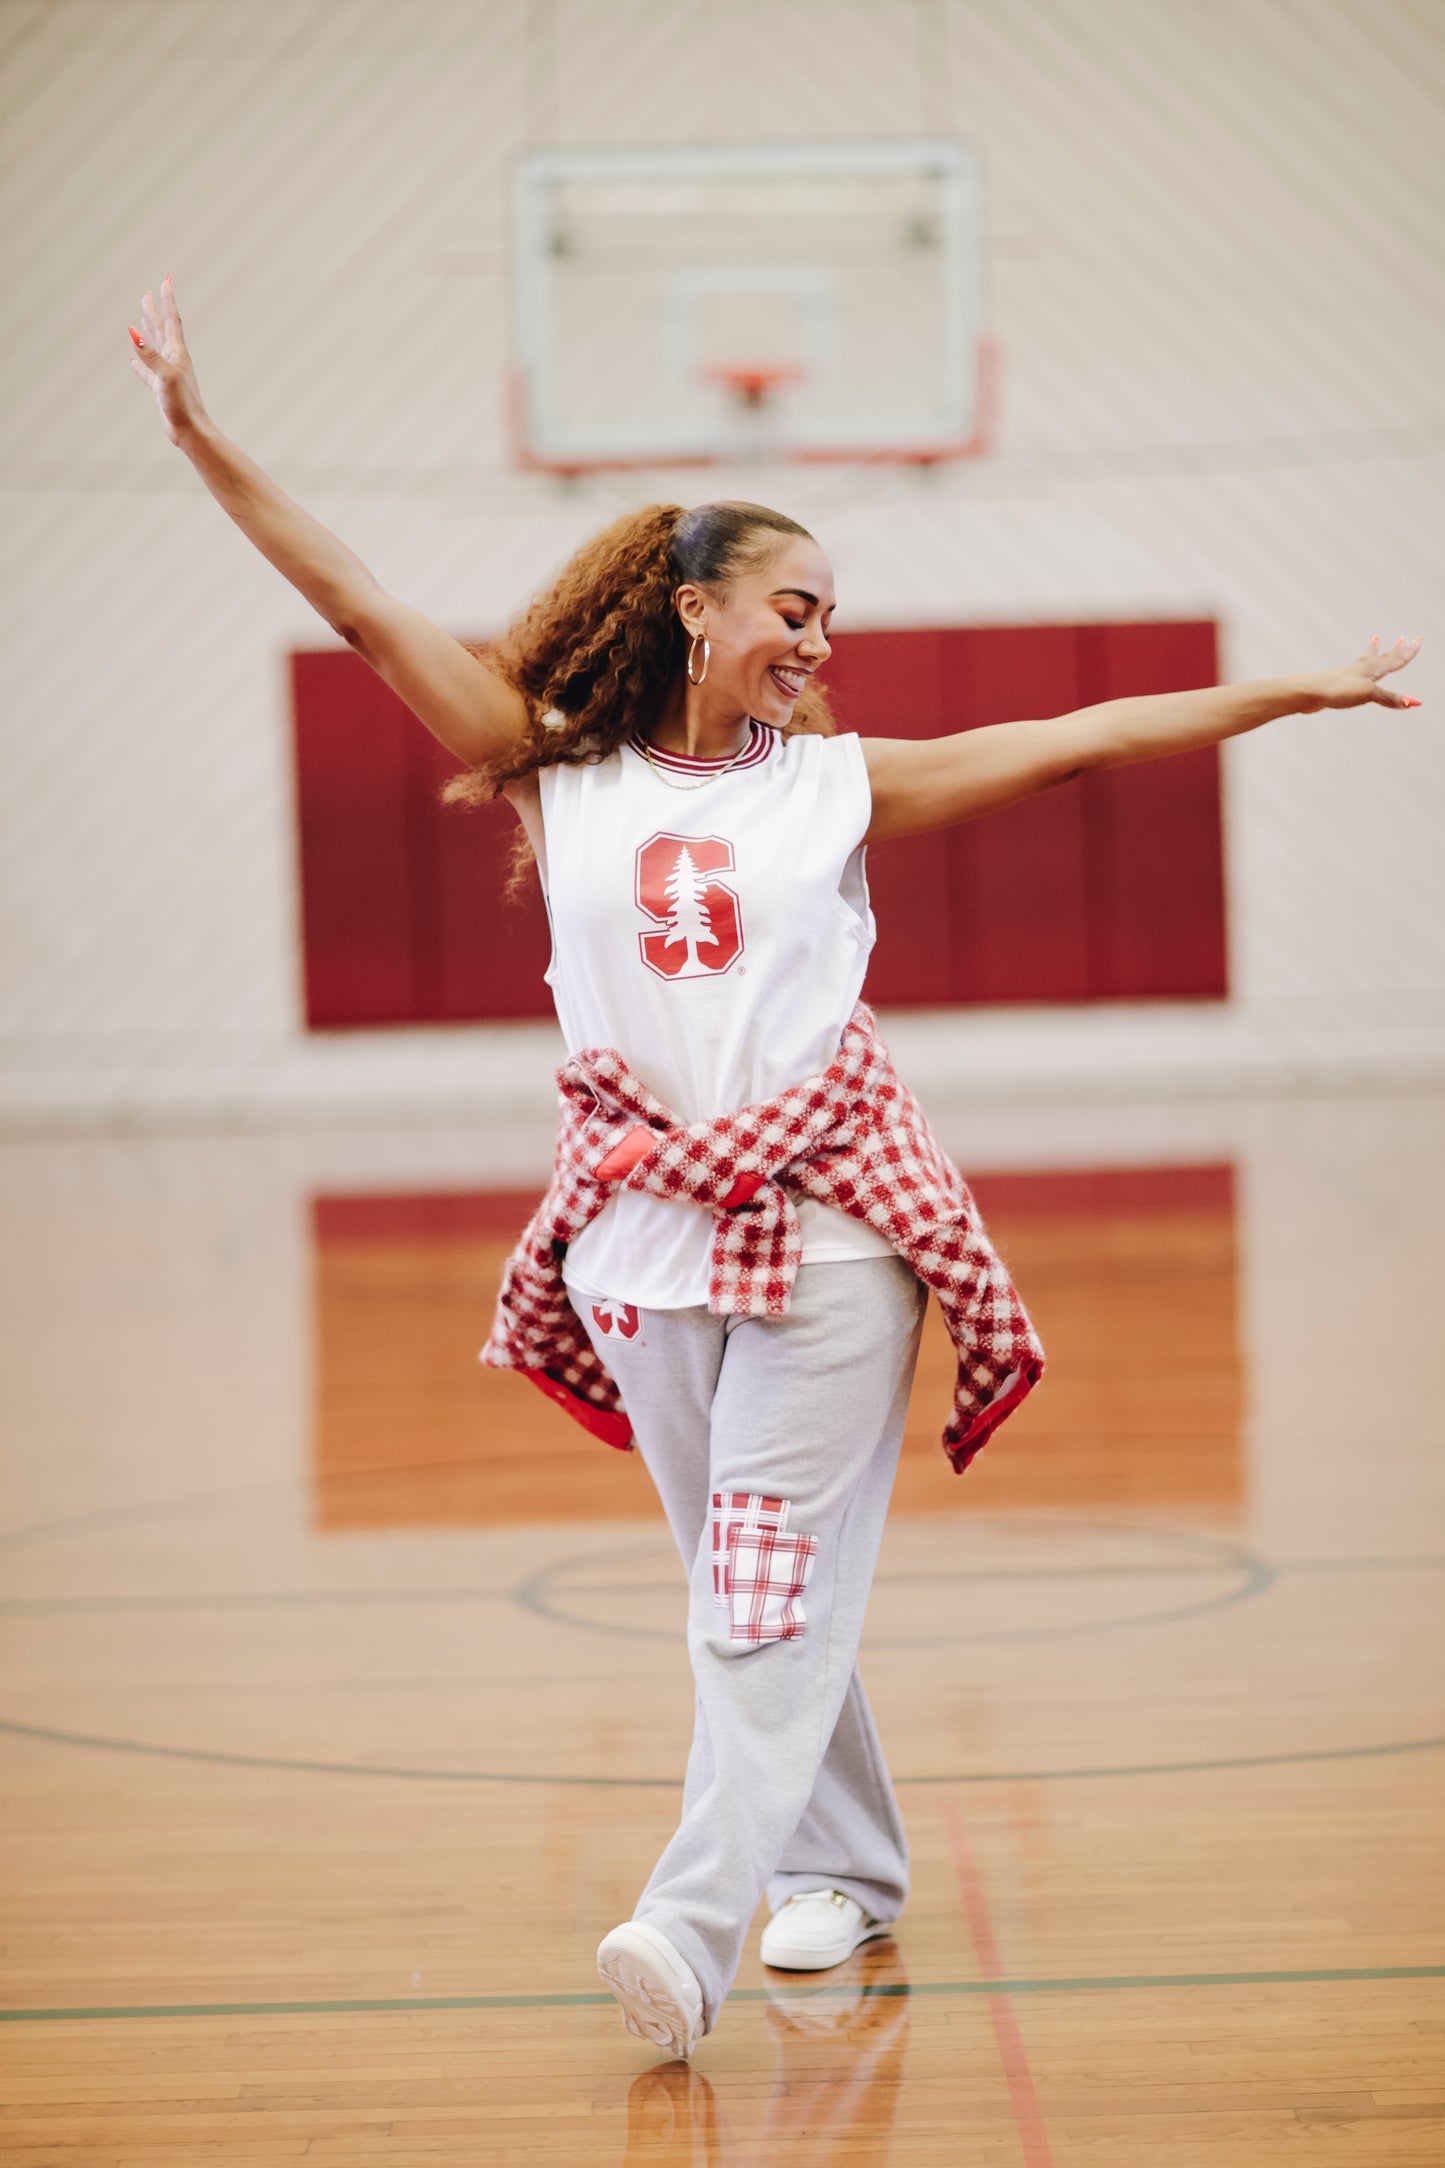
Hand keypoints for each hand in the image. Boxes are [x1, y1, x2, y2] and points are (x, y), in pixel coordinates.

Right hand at [127, 273, 207, 446]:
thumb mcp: (166, 377)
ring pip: (154, 347)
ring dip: (148, 332)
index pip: (171, 319)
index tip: (166, 279)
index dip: (168, 299)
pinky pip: (146, 372)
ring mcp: (167, 374)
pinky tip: (131, 361)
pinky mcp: (161, 389)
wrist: (191, 432)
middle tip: (147, 294)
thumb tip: (133, 334)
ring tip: (141, 319)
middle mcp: (173, 360)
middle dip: (155, 311)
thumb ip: (150, 356)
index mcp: (177, 353)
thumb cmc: (183, 405)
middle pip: (161, 329)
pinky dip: (139, 364)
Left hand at [1303, 635, 1423, 711]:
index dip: (1409, 652)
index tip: (1418, 640)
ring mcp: (1349, 674)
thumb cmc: (1337, 690)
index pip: (1396, 659)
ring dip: (1375, 651)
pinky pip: (1355, 672)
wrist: (1308, 692)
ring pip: (1367, 660)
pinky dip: (1359, 666)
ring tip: (1375, 640)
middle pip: (1383, 656)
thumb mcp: (1369, 694)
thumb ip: (1390, 698)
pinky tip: (1352, 671)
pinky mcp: (1338, 683)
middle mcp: (1362, 668)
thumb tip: (1413, 703)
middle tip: (1403, 638)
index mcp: (1372, 669)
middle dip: (1396, 649)